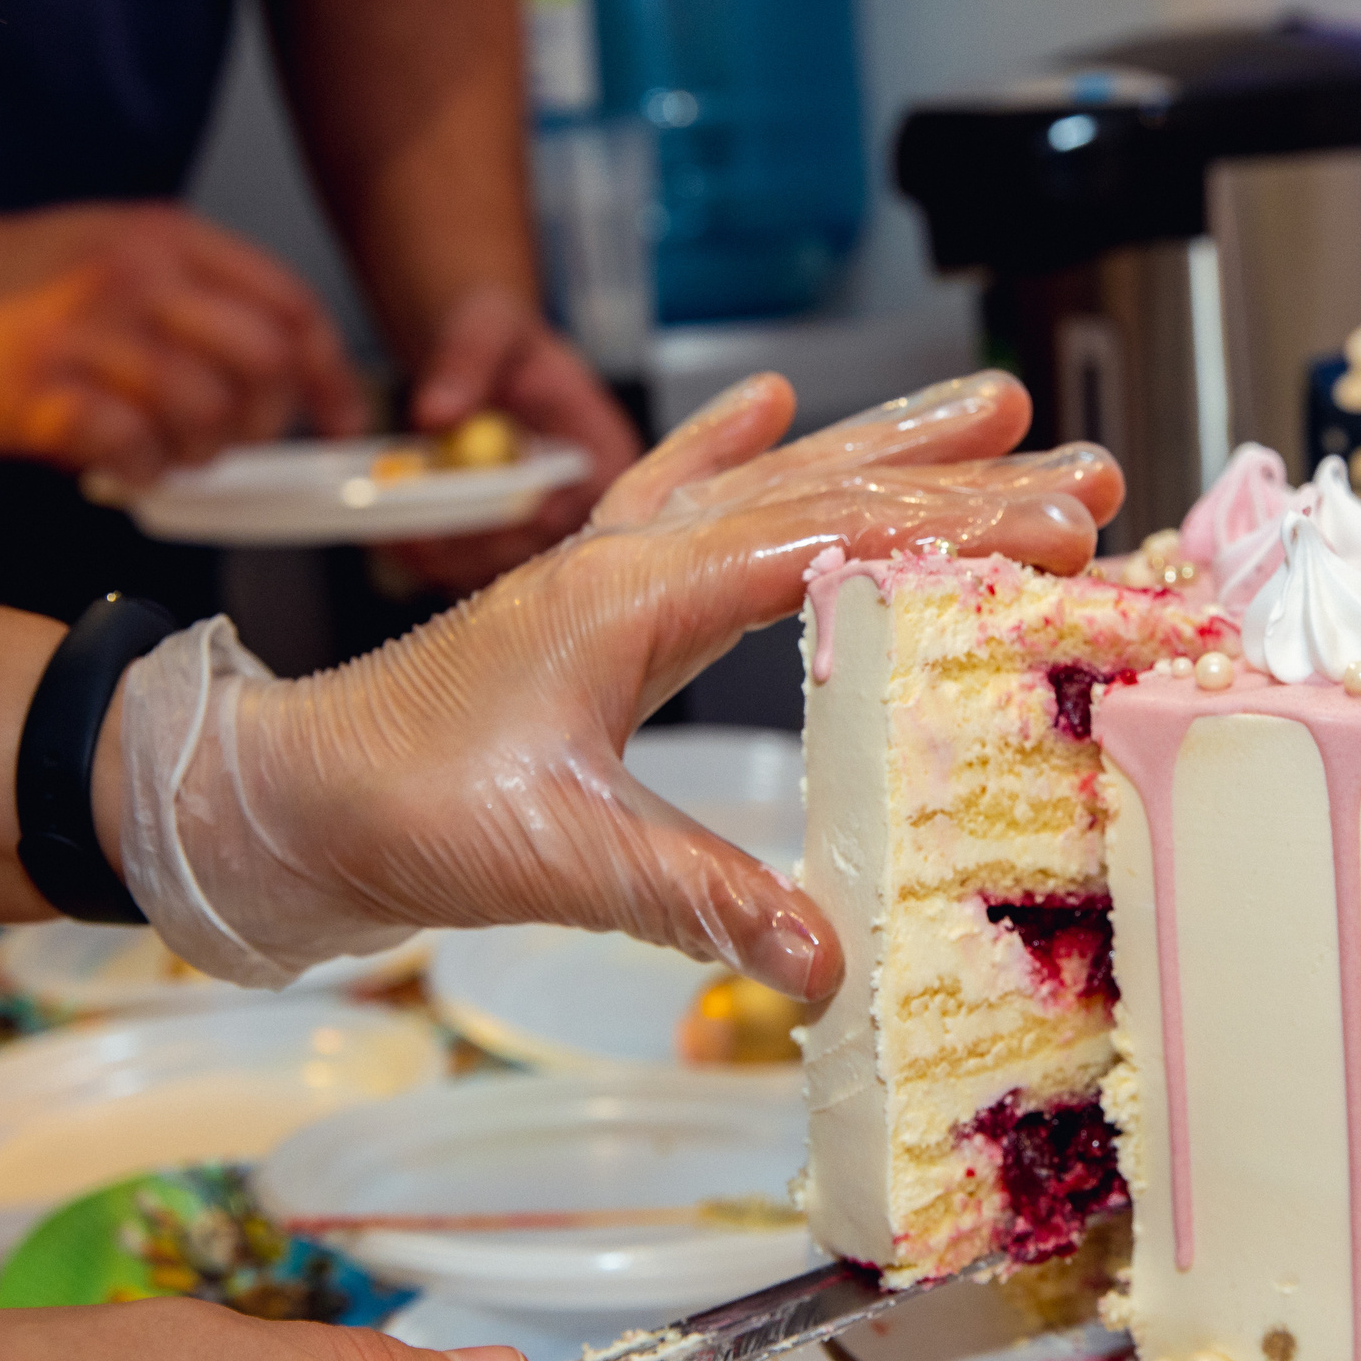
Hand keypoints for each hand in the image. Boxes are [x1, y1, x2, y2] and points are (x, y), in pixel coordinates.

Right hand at [0, 202, 365, 485]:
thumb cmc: (34, 284)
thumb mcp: (134, 251)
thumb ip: (215, 299)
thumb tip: (307, 378)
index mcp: (172, 241)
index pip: (292, 307)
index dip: (331, 376)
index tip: (342, 421)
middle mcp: (136, 279)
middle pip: (264, 363)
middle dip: (267, 420)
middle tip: (234, 438)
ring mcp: (86, 335)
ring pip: (205, 411)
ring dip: (202, 452)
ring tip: (169, 449)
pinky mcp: (40, 394)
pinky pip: (133, 449)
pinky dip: (146, 471)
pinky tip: (126, 462)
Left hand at [111, 370, 1120, 998]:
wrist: (278, 799)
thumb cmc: (393, 813)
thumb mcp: (553, 861)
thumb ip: (692, 899)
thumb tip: (821, 959)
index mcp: (632, 598)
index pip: (826, 539)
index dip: (951, 529)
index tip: (1058, 525)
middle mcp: (631, 561)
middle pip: (825, 493)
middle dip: (961, 477)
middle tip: (1082, 466)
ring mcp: (610, 571)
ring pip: (773, 482)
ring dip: (886, 444)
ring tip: (989, 401)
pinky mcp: (592, 603)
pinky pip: (680, 497)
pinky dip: (732, 447)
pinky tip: (770, 402)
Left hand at [374, 285, 642, 596]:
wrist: (479, 356)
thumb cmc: (499, 337)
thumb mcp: (487, 326)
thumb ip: (465, 361)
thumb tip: (435, 414)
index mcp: (604, 454)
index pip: (569, 505)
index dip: (510, 513)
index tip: (450, 505)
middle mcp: (584, 504)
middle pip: (532, 549)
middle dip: (465, 543)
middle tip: (404, 530)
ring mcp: (544, 531)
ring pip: (496, 568)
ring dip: (439, 555)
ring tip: (390, 530)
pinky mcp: (504, 545)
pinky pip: (465, 567)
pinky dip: (425, 556)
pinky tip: (393, 534)